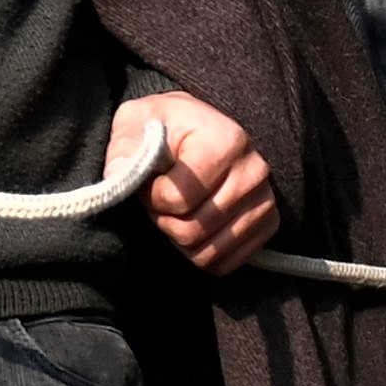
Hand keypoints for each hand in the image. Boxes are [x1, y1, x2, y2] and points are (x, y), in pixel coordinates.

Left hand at [120, 88, 280, 271]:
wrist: (199, 131)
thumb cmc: (164, 127)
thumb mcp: (136, 121)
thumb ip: (124, 147)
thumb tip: (116, 177)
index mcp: (226, 141)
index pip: (177, 198)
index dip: (151, 197)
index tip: (150, 180)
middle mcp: (254, 172)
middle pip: (192, 230)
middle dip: (164, 220)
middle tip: (161, 199)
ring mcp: (265, 201)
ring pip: (207, 252)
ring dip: (180, 239)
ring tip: (178, 210)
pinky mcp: (268, 225)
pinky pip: (224, 264)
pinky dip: (200, 254)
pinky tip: (194, 226)